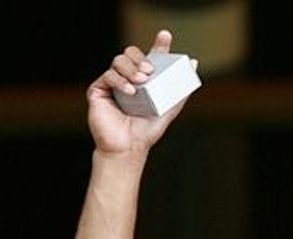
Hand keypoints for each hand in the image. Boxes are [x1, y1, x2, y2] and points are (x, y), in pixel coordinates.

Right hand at [87, 29, 190, 154]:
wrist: (128, 148)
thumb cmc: (146, 132)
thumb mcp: (169, 108)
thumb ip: (180, 88)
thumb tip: (194, 64)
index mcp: (142, 81)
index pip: (149, 57)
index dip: (158, 45)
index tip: (166, 36)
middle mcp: (126, 79)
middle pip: (131, 53)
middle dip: (141, 59)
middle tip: (149, 72)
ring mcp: (111, 84)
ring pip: (118, 60)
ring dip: (131, 68)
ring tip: (140, 83)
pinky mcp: (98, 91)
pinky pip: (108, 75)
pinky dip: (120, 81)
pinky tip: (130, 92)